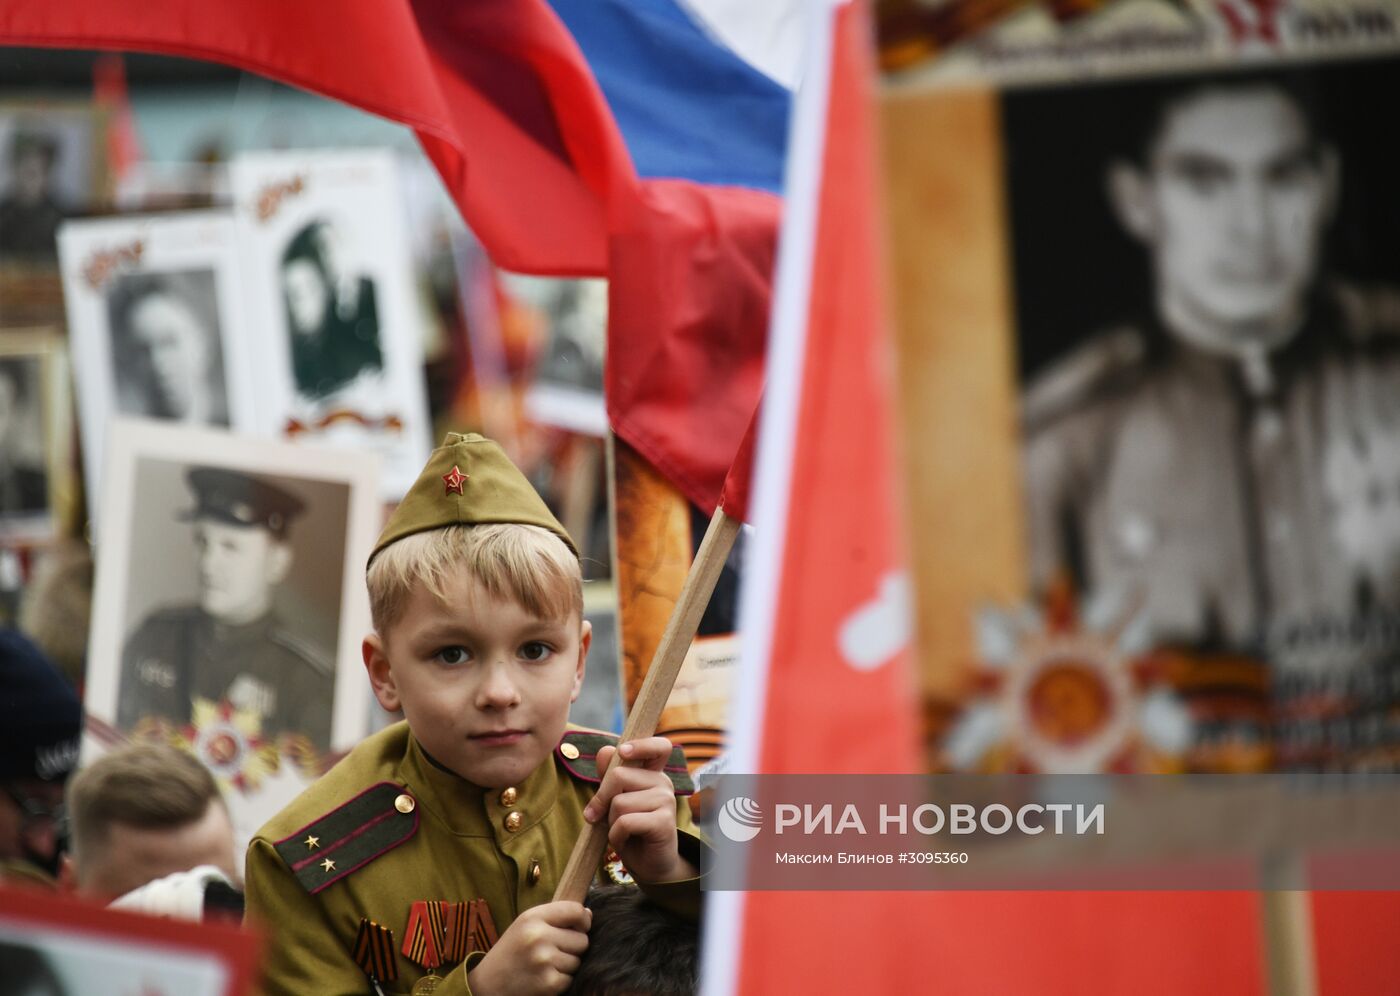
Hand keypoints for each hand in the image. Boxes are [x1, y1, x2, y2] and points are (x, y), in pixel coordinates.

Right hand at [466, 901, 589, 995]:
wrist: (487, 985)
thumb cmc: (511, 953)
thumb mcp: (525, 925)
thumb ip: (555, 917)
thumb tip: (589, 914)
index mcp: (532, 917)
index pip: (576, 910)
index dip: (584, 920)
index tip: (581, 926)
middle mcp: (538, 936)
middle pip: (582, 939)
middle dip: (573, 948)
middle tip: (553, 952)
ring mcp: (544, 961)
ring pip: (578, 961)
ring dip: (567, 966)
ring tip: (545, 966)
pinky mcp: (549, 983)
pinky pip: (570, 979)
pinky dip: (561, 982)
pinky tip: (543, 978)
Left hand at [582, 737, 695, 882]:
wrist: (648, 865)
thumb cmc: (629, 830)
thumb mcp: (614, 800)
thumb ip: (609, 775)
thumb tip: (605, 751)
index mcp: (652, 773)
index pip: (659, 746)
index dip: (641, 745)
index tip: (623, 752)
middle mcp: (663, 783)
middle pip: (618, 775)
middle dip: (601, 799)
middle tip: (599, 816)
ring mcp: (666, 801)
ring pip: (619, 802)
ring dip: (610, 822)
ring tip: (621, 831)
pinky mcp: (664, 822)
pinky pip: (625, 822)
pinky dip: (616, 836)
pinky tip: (625, 841)